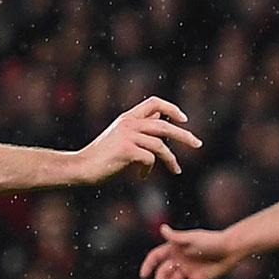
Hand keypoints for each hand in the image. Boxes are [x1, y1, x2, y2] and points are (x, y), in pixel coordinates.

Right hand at [76, 97, 200, 182]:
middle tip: (198, 144)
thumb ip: (140, 127)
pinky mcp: (126, 150)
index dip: (172, 109)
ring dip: (171, 159)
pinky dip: (149, 169)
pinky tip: (143, 176)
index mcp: (127, 117)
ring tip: (176, 170)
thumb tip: (160, 118)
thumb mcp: (120, 136)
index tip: (184, 120)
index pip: (154, 103)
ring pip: (160, 145)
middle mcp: (128, 123)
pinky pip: (149, 159)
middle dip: (184, 135)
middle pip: (165, 126)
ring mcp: (127, 136)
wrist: (80, 167)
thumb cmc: (101, 156)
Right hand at [140, 225, 245, 278]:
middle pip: (163, 273)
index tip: (144, 276)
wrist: (230, 249)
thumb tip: (162, 228)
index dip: (148, 265)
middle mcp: (179, 260)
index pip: (156, 257)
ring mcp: (188, 270)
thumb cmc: (211, 241)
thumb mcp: (192, 238)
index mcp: (174, 249)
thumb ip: (176, 236)